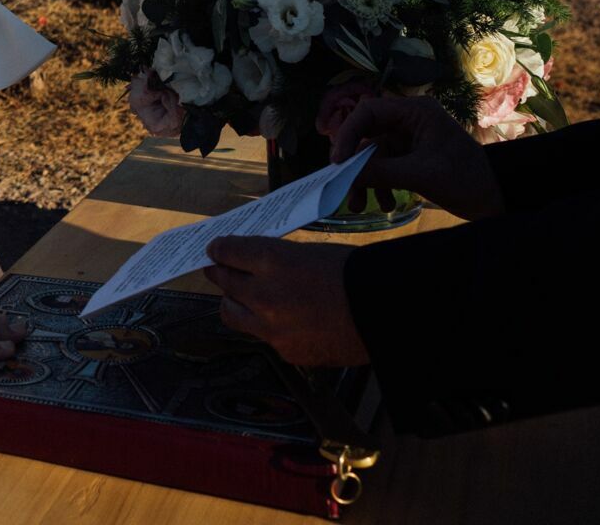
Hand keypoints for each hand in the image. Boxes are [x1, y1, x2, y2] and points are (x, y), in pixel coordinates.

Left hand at [203, 237, 368, 367]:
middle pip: (224, 282)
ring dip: (232, 302)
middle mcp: (263, 294)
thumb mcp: (310, 252)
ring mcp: (271, 327)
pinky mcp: (284, 351)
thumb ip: (276, 259)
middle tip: (217, 269)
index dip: (219, 249)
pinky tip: (278, 321)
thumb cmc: (354, 273)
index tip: (215, 249)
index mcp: (272, 261)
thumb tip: (252, 263)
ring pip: (231, 313)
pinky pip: (261, 336)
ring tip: (237, 297)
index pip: (227, 251)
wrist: (384, 314)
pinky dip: (265, 326)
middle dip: (220, 273)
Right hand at [330, 95, 503, 219]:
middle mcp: (408, 121)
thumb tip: (343, 173)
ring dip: (365, 181)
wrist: (498, 198)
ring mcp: (409, 140)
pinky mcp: (410, 158)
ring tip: (361, 206)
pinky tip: (386, 204)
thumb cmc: (468, 179)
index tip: (338, 162)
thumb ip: (381, 172)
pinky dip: (379, 186)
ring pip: (372, 156)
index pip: (368, 112)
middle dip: (355, 164)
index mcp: (415, 112)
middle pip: (366, 135)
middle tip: (343, 186)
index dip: (348, 134)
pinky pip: (384, 168)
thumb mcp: (422, 175)